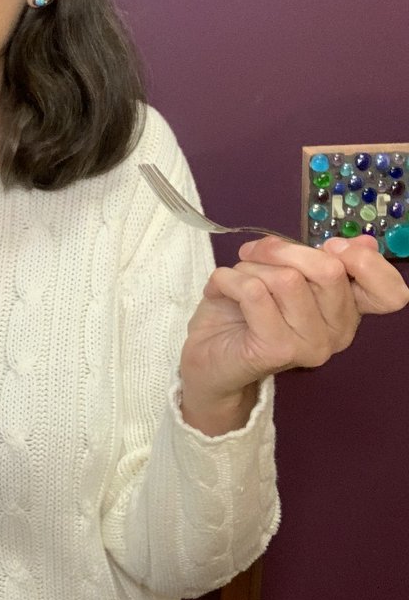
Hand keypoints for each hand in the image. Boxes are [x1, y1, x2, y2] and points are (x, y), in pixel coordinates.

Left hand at [179, 234, 408, 433]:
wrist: (209, 357)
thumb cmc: (245, 313)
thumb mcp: (285, 276)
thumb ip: (319, 261)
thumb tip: (364, 242)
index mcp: (348, 312)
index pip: (389, 294)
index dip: (365, 261)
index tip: (329, 246)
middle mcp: (338, 333)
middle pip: (329, 270)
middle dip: (282, 249)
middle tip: (253, 252)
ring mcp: (310, 345)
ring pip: (287, 278)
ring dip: (250, 267)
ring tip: (235, 278)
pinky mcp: (277, 349)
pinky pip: (254, 292)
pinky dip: (228, 279)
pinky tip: (220, 287)